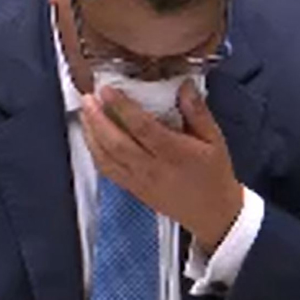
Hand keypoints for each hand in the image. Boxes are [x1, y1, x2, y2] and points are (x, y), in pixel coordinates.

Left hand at [80, 79, 243, 253]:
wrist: (213, 215)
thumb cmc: (214, 175)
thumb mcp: (214, 140)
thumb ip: (198, 112)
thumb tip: (184, 85)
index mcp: (175, 153)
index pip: (142, 127)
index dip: (122, 107)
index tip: (107, 90)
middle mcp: (153, 168)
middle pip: (117, 143)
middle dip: (97, 119)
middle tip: (88, 98)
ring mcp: (139, 181)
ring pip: (107, 158)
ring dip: (91, 134)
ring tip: (85, 112)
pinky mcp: (133, 189)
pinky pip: (107, 171)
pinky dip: (95, 152)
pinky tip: (91, 137)